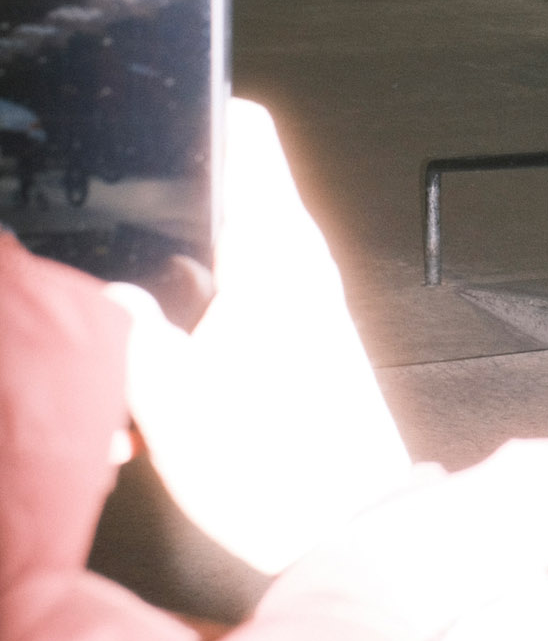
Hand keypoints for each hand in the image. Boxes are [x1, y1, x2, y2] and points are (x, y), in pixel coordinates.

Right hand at [105, 100, 411, 573]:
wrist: (347, 530)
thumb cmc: (282, 466)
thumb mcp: (172, 395)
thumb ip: (130, 329)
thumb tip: (107, 295)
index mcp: (276, 248)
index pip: (252, 134)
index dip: (204, 111)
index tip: (160, 112)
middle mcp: (302, 260)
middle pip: (232, 189)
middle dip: (169, 203)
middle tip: (118, 221)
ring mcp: (310, 296)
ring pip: (234, 246)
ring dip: (184, 267)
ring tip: (134, 304)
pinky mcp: (308, 336)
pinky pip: (247, 295)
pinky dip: (205, 311)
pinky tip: (168, 358)